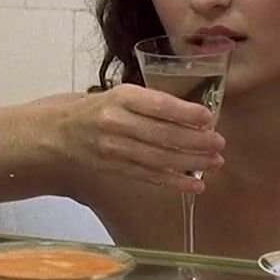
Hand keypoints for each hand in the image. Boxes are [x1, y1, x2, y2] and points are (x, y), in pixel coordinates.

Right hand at [58, 84, 224, 193]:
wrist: (59, 132)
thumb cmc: (98, 108)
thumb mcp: (122, 95)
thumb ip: (152, 103)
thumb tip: (196, 117)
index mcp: (121, 97)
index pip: (158, 105)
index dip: (185, 113)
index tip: (209, 118)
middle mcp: (116, 122)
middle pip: (161, 134)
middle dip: (195, 141)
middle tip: (219, 143)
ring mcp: (114, 148)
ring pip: (158, 157)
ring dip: (190, 162)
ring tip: (215, 163)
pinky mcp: (115, 168)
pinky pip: (149, 176)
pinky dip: (174, 181)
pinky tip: (196, 184)